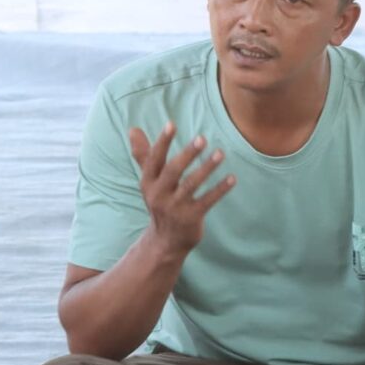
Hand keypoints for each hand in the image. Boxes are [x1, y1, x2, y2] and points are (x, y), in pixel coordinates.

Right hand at [131, 123, 236, 254]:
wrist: (165, 240)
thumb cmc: (160, 202)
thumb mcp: (149, 181)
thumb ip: (143, 155)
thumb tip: (132, 130)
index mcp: (148, 182)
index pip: (154, 159)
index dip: (162, 142)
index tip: (172, 124)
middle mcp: (159, 194)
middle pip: (173, 170)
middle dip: (188, 154)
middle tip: (202, 139)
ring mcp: (175, 207)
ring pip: (192, 184)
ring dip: (207, 167)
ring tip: (220, 153)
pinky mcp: (191, 218)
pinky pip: (208, 200)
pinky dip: (220, 189)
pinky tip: (232, 178)